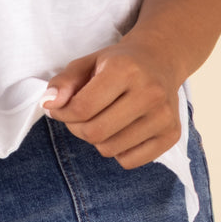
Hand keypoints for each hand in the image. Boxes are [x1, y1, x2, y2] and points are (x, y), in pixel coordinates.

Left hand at [41, 37, 182, 168]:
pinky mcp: (172, 135)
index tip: (58, 109)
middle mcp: (149, 93)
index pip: (83, 107)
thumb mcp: (87, 62)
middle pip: (96, 133)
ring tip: (101, 119)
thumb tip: (48, 103)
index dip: (62, 113)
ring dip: (96, 140)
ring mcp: (164, 116)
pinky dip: (117, 151)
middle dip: (77, 128)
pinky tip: (120, 130)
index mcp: (125, 69)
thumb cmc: (118, 63)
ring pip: (110, 149)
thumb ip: (64, 81)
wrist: (159, 60)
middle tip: (77, 117)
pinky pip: (130, 161)